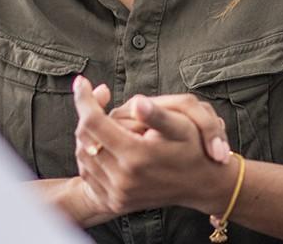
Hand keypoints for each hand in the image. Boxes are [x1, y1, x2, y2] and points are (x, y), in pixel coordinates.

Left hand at [71, 76, 235, 215]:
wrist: (201, 185)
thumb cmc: (194, 150)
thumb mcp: (183, 127)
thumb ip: (158, 115)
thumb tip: (137, 103)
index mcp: (136, 156)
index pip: (93, 122)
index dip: (84, 98)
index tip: (81, 81)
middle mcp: (123, 178)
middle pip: (84, 137)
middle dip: (86, 114)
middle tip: (96, 99)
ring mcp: (117, 193)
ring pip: (83, 155)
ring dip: (87, 134)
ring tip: (103, 121)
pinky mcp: (115, 201)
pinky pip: (88, 174)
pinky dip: (90, 155)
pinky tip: (104, 143)